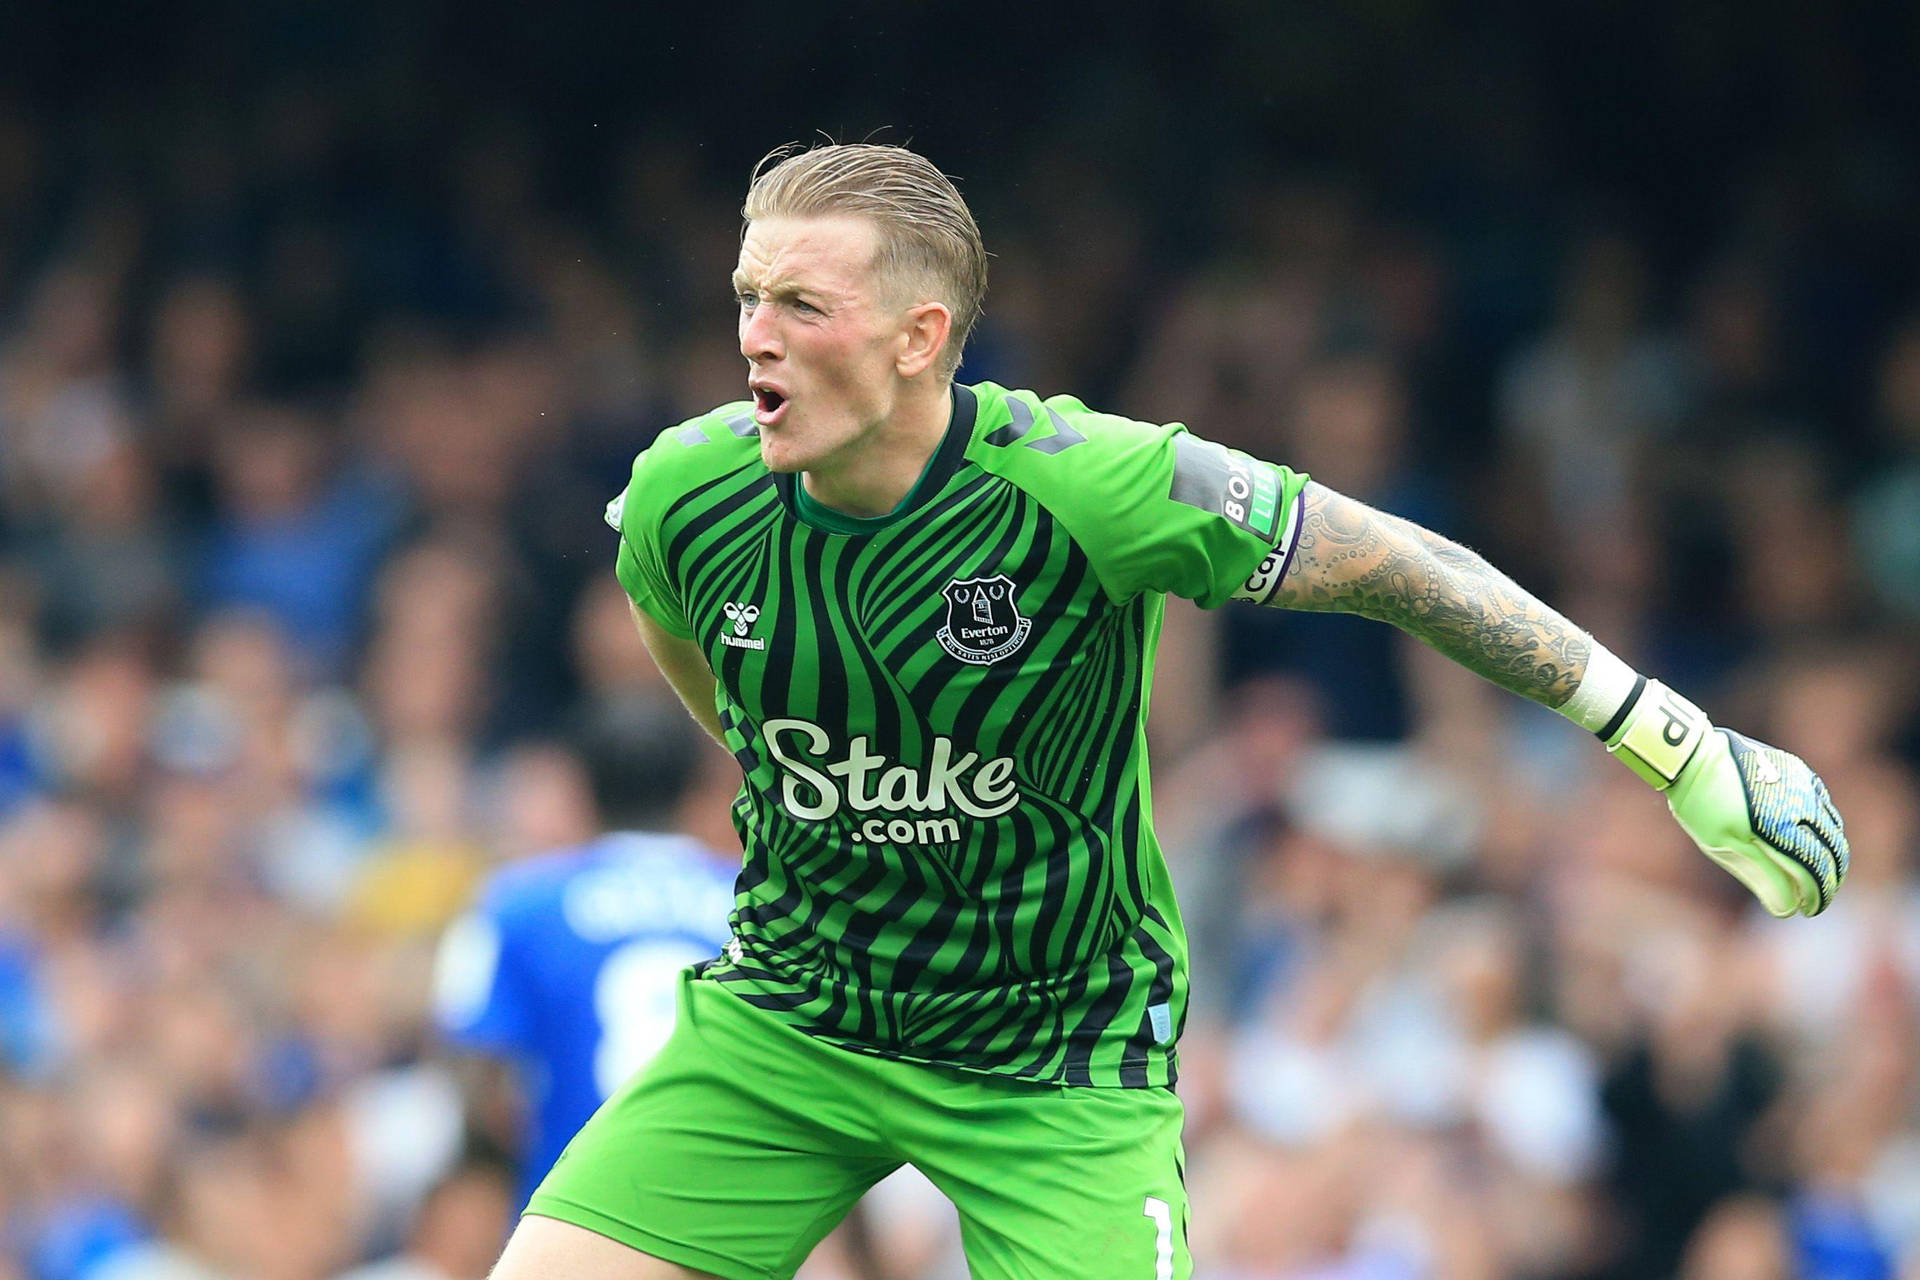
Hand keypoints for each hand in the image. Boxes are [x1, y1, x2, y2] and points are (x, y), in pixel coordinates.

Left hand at [1665, 728, 1848, 917]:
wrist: (1692, 756)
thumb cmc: (1702, 805)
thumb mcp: (1724, 846)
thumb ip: (1761, 876)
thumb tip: (1788, 908)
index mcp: (1782, 826)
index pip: (1816, 869)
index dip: (1818, 895)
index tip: (1810, 910)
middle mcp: (1801, 803)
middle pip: (1832, 849)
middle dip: (1830, 877)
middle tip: (1818, 897)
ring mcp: (1803, 784)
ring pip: (1832, 826)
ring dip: (1831, 852)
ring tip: (1819, 872)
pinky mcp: (1799, 771)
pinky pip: (1822, 803)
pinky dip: (1823, 825)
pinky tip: (1813, 837)